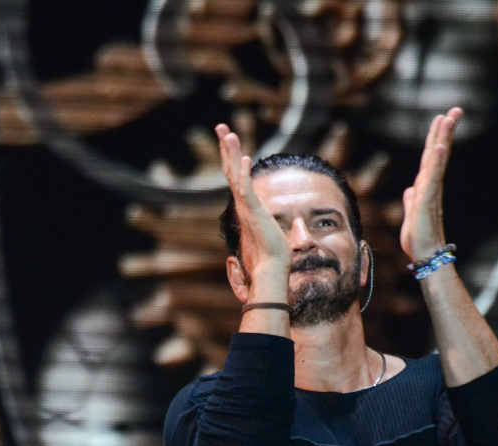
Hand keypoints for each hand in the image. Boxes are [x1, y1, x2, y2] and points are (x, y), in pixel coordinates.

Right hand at [216, 123, 289, 273]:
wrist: (272, 267)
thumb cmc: (272, 252)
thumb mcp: (271, 227)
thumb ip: (269, 219)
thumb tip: (276, 218)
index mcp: (247, 204)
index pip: (236, 176)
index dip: (230, 157)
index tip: (228, 139)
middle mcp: (243, 203)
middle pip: (230, 170)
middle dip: (226, 147)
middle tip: (221, 126)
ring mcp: (247, 207)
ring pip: (235, 175)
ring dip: (231, 154)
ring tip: (228, 134)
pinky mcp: (254, 212)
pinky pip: (246, 190)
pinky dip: (244, 173)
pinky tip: (244, 157)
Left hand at [400, 107, 462, 261]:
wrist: (424, 255)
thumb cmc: (418, 238)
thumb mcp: (411, 214)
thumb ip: (412, 199)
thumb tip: (410, 188)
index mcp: (426, 186)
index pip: (431, 156)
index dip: (436, 137)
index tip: (442, 118)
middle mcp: (431, 185)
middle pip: (438, 151)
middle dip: (445, 130)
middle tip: (455, 109)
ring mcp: (430, 191)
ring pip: (437, 159)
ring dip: (443, 138)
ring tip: (449, 119)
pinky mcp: (427, 200)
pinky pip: (432, 177)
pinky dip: (436, 162)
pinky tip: (440, 147)